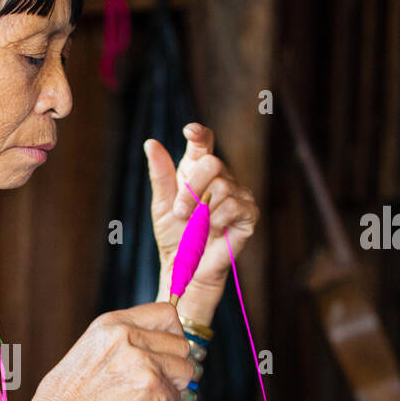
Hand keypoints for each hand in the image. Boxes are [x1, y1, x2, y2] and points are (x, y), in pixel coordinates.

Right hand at [24, 303, 194, 400]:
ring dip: (171, 388)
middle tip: (154, 383)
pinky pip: (176, 397)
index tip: (165, 352)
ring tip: (146, 399)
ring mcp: (140, 360)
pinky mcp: (149, 387)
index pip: (166, 313)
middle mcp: (127, 335)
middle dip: (174, 366)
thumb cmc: (70, 395)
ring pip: (185, 371)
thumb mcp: (93, 350)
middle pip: (181, 344)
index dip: (173, 335)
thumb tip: (161, 347)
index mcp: (112, 323)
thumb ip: (125, 341)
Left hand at [145, 123, 258, 311]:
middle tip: (181, 212)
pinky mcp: (249, 214)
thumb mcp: (162, 204)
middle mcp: (222, 178)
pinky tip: (212, 231)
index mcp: (198, 171)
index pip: (203, 143)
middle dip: (191, 188)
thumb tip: (150, 143)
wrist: (185, 268)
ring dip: (201, 209)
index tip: (190, 132)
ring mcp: (238, 195)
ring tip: (195, 226)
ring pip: (222, 185)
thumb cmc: (174, 237)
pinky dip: (216, 220)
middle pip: (212, 162)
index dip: (199, 134)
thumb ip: (160, 174)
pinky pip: (233, 206)